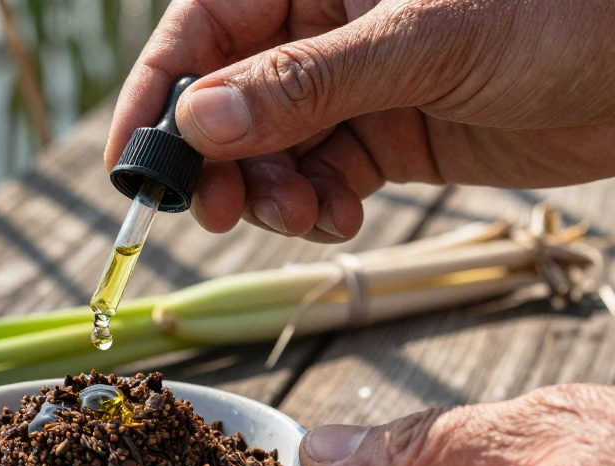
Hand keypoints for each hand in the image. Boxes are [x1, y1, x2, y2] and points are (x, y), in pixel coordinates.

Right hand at [106, 0, 614, 241]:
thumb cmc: (562, 12)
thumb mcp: (423, 42)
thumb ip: (305, 84)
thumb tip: (197, 122)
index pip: (203, 28)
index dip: (159, 95)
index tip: (134, 166)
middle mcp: (322, 24)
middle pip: (225, 98)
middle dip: (216, 161)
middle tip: (216, 211)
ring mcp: (353, 82)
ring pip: (267, 148)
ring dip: (269, 193)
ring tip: (306, 215)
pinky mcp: (386, 132)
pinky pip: (320, 175)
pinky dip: (318, 206)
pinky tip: (343, 215)